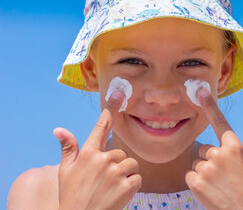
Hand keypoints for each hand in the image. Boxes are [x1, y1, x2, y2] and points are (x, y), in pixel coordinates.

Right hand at [53, 90, 140, 209]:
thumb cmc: (72, 195)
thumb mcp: (65, 171)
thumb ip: (68, 148)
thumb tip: (59, 129)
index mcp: (87, 154)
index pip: (100, 128)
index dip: (109, 111)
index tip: (116, 94)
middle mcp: (102, 160)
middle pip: (121, 152)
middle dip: (117, 164)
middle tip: (105, 179)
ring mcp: (116, 173)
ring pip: (131, 163)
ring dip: (126, 174)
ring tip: (112, 187)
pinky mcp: (127, 186)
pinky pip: (137, 178)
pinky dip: (132, 185)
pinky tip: (119, 193)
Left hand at [185, 89, 242, 209]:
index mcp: (234, 147)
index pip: (220, 122)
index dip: (210, 105)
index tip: (201, 91)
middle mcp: (219, 154)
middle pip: (205, 150)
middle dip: (211, 160)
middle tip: (224, 175)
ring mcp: (206, 168)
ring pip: (197, 163)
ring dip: (203, 172)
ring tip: (218, 184)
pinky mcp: (196, 182)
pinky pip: (189, 175)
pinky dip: (196, 182)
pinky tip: (209, 190)